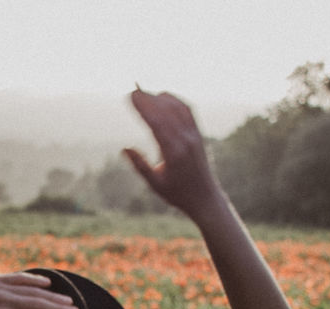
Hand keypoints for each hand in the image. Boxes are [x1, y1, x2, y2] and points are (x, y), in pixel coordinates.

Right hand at [124, 88, 221, 218]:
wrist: (205, 198)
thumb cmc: (177, 193)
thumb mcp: (155, 184)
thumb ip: (140, 166)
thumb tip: (125, 148)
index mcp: (174, 153)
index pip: (157, 122)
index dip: (144, 107)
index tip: (131, 96)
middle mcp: (186, 140)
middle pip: (166, 111)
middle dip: (149, 99)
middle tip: (132, 91)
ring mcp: (194, 135)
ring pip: (177, 108)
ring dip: (160, 98)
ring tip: (144, 93)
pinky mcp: (198, 134)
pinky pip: (187, 111)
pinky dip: (175, 100)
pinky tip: (163, 97)